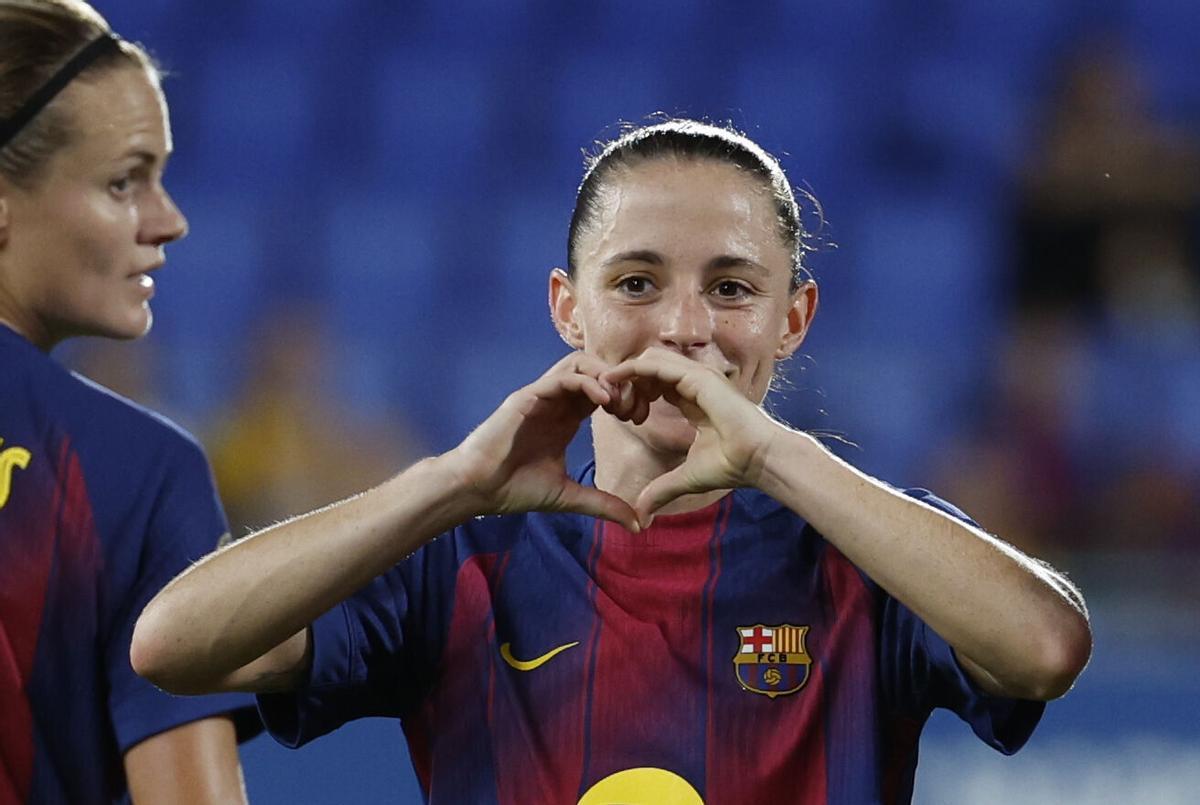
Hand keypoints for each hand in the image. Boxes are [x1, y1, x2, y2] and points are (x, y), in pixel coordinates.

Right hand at [446, 352, 640, 530]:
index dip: (625, 397)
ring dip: (605, 376)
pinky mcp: (527, 397)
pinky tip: (603, 402)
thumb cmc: (515, 489)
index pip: (602, 390)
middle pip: (595, 368)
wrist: (478, 489)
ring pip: (579, 363)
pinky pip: (562, 378)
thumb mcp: (569, 496)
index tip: (638, 418)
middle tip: (633, 408)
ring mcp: (541, 396)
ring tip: (618, 402)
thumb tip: (637, 525)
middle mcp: (555, 402)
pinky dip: (587, 383)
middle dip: (620, 381)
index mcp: (565, 418)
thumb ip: (603, 504)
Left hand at [601, 347, 781, 522]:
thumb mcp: (687, 477)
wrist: (758, 460)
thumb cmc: (732, 465)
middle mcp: (694, 382)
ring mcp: (696, 376)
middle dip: (626, 382)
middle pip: (649, 367)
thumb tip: (642, 514)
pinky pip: (655, 364)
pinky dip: (631, 370)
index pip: (656, 382)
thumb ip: (662, 489)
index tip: (622, 416)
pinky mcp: (697, 377)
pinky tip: (615, 383)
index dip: (635, 394)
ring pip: (649, 359)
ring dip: (625, 374)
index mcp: (693, 398)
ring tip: (609, 395)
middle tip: (612, 407)